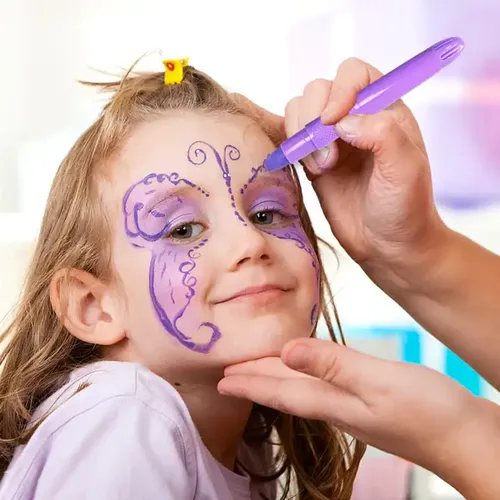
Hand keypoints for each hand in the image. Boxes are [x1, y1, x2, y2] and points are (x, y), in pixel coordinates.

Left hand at [218, 337, 479, 474]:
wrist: (466, 438)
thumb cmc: (428, 412)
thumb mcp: (378, 381)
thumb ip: (333, 365)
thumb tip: (287, 352)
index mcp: (333, 402)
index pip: (280, 392)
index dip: (249, 384)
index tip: (222, 381)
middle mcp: (337, 407)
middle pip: (286, 392)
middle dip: (256, 382)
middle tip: (229, 378)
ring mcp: (354, 408)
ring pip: (302, 390)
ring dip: (277, 380)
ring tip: (258, 373)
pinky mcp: (370, 403)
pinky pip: (323, 387)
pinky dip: (305, 377)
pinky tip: (309, 373)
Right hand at [233, 58, 448, 274]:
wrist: (388, 246)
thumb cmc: (405, 208)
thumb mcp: (406, 169)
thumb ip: (382, 134)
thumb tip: (342, 121)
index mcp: (385, 110)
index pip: (354, 74)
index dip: (339, 90)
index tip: (332, 122)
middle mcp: (356, 118)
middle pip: (319, 89)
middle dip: (314, 120)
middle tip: (327, 159)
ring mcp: (331, 140)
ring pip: (299, 111)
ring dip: (300, 136)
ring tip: (319, 169)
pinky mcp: (313, 161)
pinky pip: (289, 138)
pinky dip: (284, 143)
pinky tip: (297, 160)